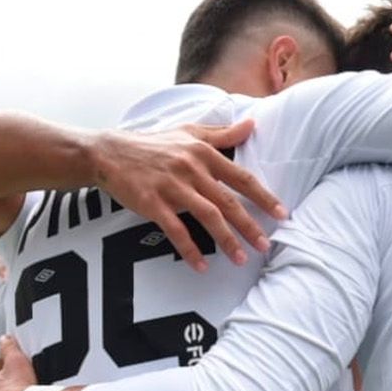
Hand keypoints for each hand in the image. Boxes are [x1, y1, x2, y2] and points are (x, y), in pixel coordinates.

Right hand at [92, 120, 284, 271]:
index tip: (281, 213)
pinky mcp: (152, 203)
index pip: (241, 178)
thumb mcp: (188, 132)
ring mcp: (172, 187)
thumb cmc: (152, 144)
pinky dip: (189, 250)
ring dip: (226, 240)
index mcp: (204, 153)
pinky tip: (200, 266)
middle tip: (265, 246)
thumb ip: (222, 133)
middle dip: (250, 226)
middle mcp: (191, 169)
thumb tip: (252, 124)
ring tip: (239, 259)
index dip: (263, 197)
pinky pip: (176, 230)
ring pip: (207, 217)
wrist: (110, 152)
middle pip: (228, 202)